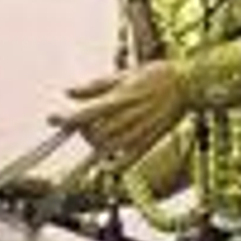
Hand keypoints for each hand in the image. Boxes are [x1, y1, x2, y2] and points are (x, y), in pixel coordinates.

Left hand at [50, 64, 186, 161]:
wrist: (188, 84)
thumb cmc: (155, 75)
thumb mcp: (122, 75)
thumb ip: (94, 86)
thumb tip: (68, 92)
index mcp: (120, 99)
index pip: (85, 114)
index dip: (65, 119)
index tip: (52, 119)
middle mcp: (127, 118)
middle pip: (93, 135)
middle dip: (82, 131)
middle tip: (81, 123)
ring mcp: (138, 133)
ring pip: (105, 148)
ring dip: (94, 144)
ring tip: (95, 133)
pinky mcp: (148, 143)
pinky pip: (125, 163)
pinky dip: (111, 166)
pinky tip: (104, 161)